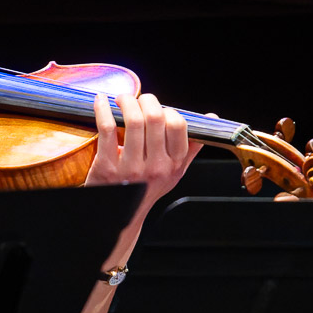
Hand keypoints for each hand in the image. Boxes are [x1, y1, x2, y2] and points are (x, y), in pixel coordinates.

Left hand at [84, 90, 201, 211]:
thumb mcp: (174, 172)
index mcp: (174, 164)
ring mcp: (131, 168)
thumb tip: (211, 119)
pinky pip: (107, 129)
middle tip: (138, 99)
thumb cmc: (146, 188)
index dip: (167, 110)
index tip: (157, 109)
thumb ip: (191, 147)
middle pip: (155, 118)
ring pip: (133, 121)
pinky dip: (103, 109)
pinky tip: (101, 101)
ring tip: (122, 98)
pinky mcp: (107, 167)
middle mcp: (155, 167)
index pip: (178, 126)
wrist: (118, 214)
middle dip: (145, 100)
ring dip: (126, 101)